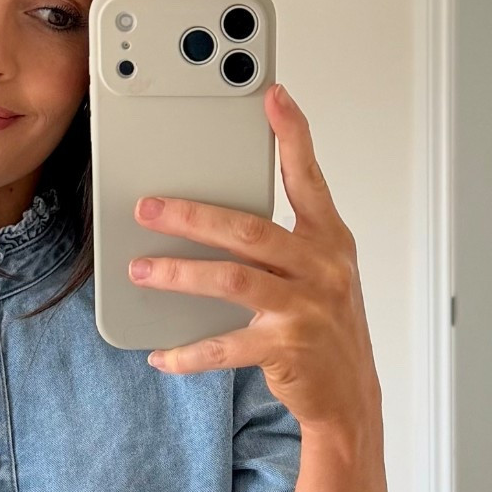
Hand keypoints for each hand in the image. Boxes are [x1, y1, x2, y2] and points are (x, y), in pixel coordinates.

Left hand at [127, 83, 381, 434]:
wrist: (350, 396)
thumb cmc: (327, 328)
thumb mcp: (320, 274)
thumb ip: (284, 241)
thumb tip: (219, 214)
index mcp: (330, 240)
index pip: (308, 178)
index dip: (292, 135)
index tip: (272, 95)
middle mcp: (322, 268)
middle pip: (249, 230)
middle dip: (192, 215)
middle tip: (148, 208)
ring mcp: (306, 308)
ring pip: (231, 280)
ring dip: (180, 274)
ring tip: (141, 270)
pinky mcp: (287, 349)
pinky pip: (226, 346)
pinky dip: (188, 351)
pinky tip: (161, 353)